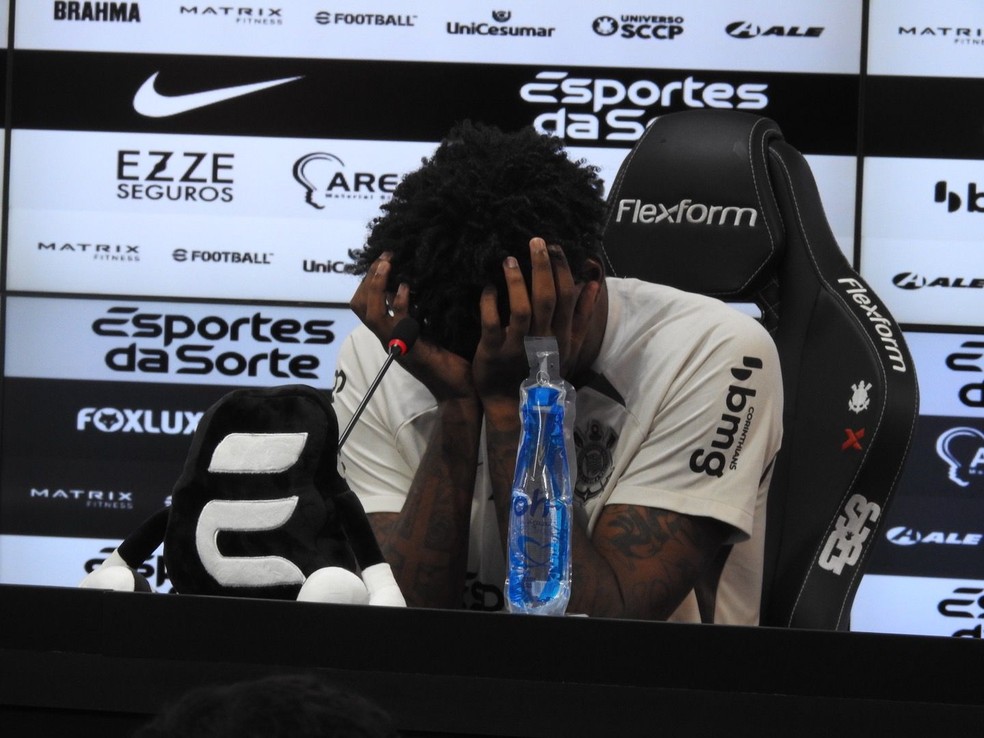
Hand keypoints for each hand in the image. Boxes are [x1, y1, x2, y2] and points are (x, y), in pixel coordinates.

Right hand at [350, 254, 475, 402]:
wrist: (460, 390)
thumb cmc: (450, 361)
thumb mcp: (430, 329)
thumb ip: (418, 312)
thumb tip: (413, 285)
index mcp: (390, 332)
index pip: (363, 303)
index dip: (369, 279)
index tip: (385, 258)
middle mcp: (388, 338)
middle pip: (358, 305)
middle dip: (369, 277)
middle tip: (385, 257)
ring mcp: (396, 344)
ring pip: (370, 312)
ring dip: (376, 285)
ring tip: (387, 264)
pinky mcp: (410, 350)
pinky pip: (395, 323)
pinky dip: (398, 303)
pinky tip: (407, 289)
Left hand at [473, 237, 599, 404]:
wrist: (514, 404)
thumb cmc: (541, 370)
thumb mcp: (568, 345)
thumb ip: (581, 314)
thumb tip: (592, 283)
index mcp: (561, 335)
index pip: (566, 296)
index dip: (562, 269)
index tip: (555, 247)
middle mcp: (543, 340)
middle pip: (547, 298)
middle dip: (543, 267)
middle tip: (536, 241)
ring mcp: (518, 347)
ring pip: (522, 310)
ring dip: (517, 282)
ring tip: (510, 259)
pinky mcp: (493, 353)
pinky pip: (492, 324)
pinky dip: (490, 303)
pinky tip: (489, 287)